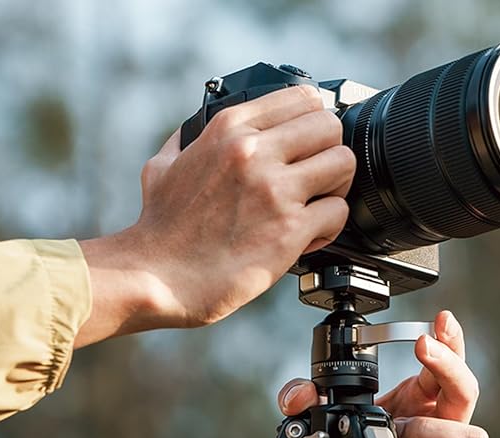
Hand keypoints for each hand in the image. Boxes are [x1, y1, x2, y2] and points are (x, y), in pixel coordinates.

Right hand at [76, 85, 355, 346]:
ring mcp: (274, 189)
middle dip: (330, 154)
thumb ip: (188, 142)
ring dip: (336, 188)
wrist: (156, 276)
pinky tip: (308, 238)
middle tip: (317, 180)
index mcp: (230, 129)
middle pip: (330, 127)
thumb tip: (193, 132)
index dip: (313, 123)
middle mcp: (255, 151)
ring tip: (315, 207)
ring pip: (343, 164)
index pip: (303, 98)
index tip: (308, 146)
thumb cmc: (160, 229)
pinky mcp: (289, 229)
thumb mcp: (164, 166)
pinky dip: (330, 228)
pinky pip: (337, 212)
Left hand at [278, 310, 488, 437]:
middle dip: (449, 369)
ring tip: (400, 433)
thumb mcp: (314, 422)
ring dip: (434, 430)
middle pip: (467, 395)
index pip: (446, 369)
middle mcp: (434, 435)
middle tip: (424, 356)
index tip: (441, 320)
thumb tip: (302, 393)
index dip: (451, 343)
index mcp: (415, 406)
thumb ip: (301, 400)